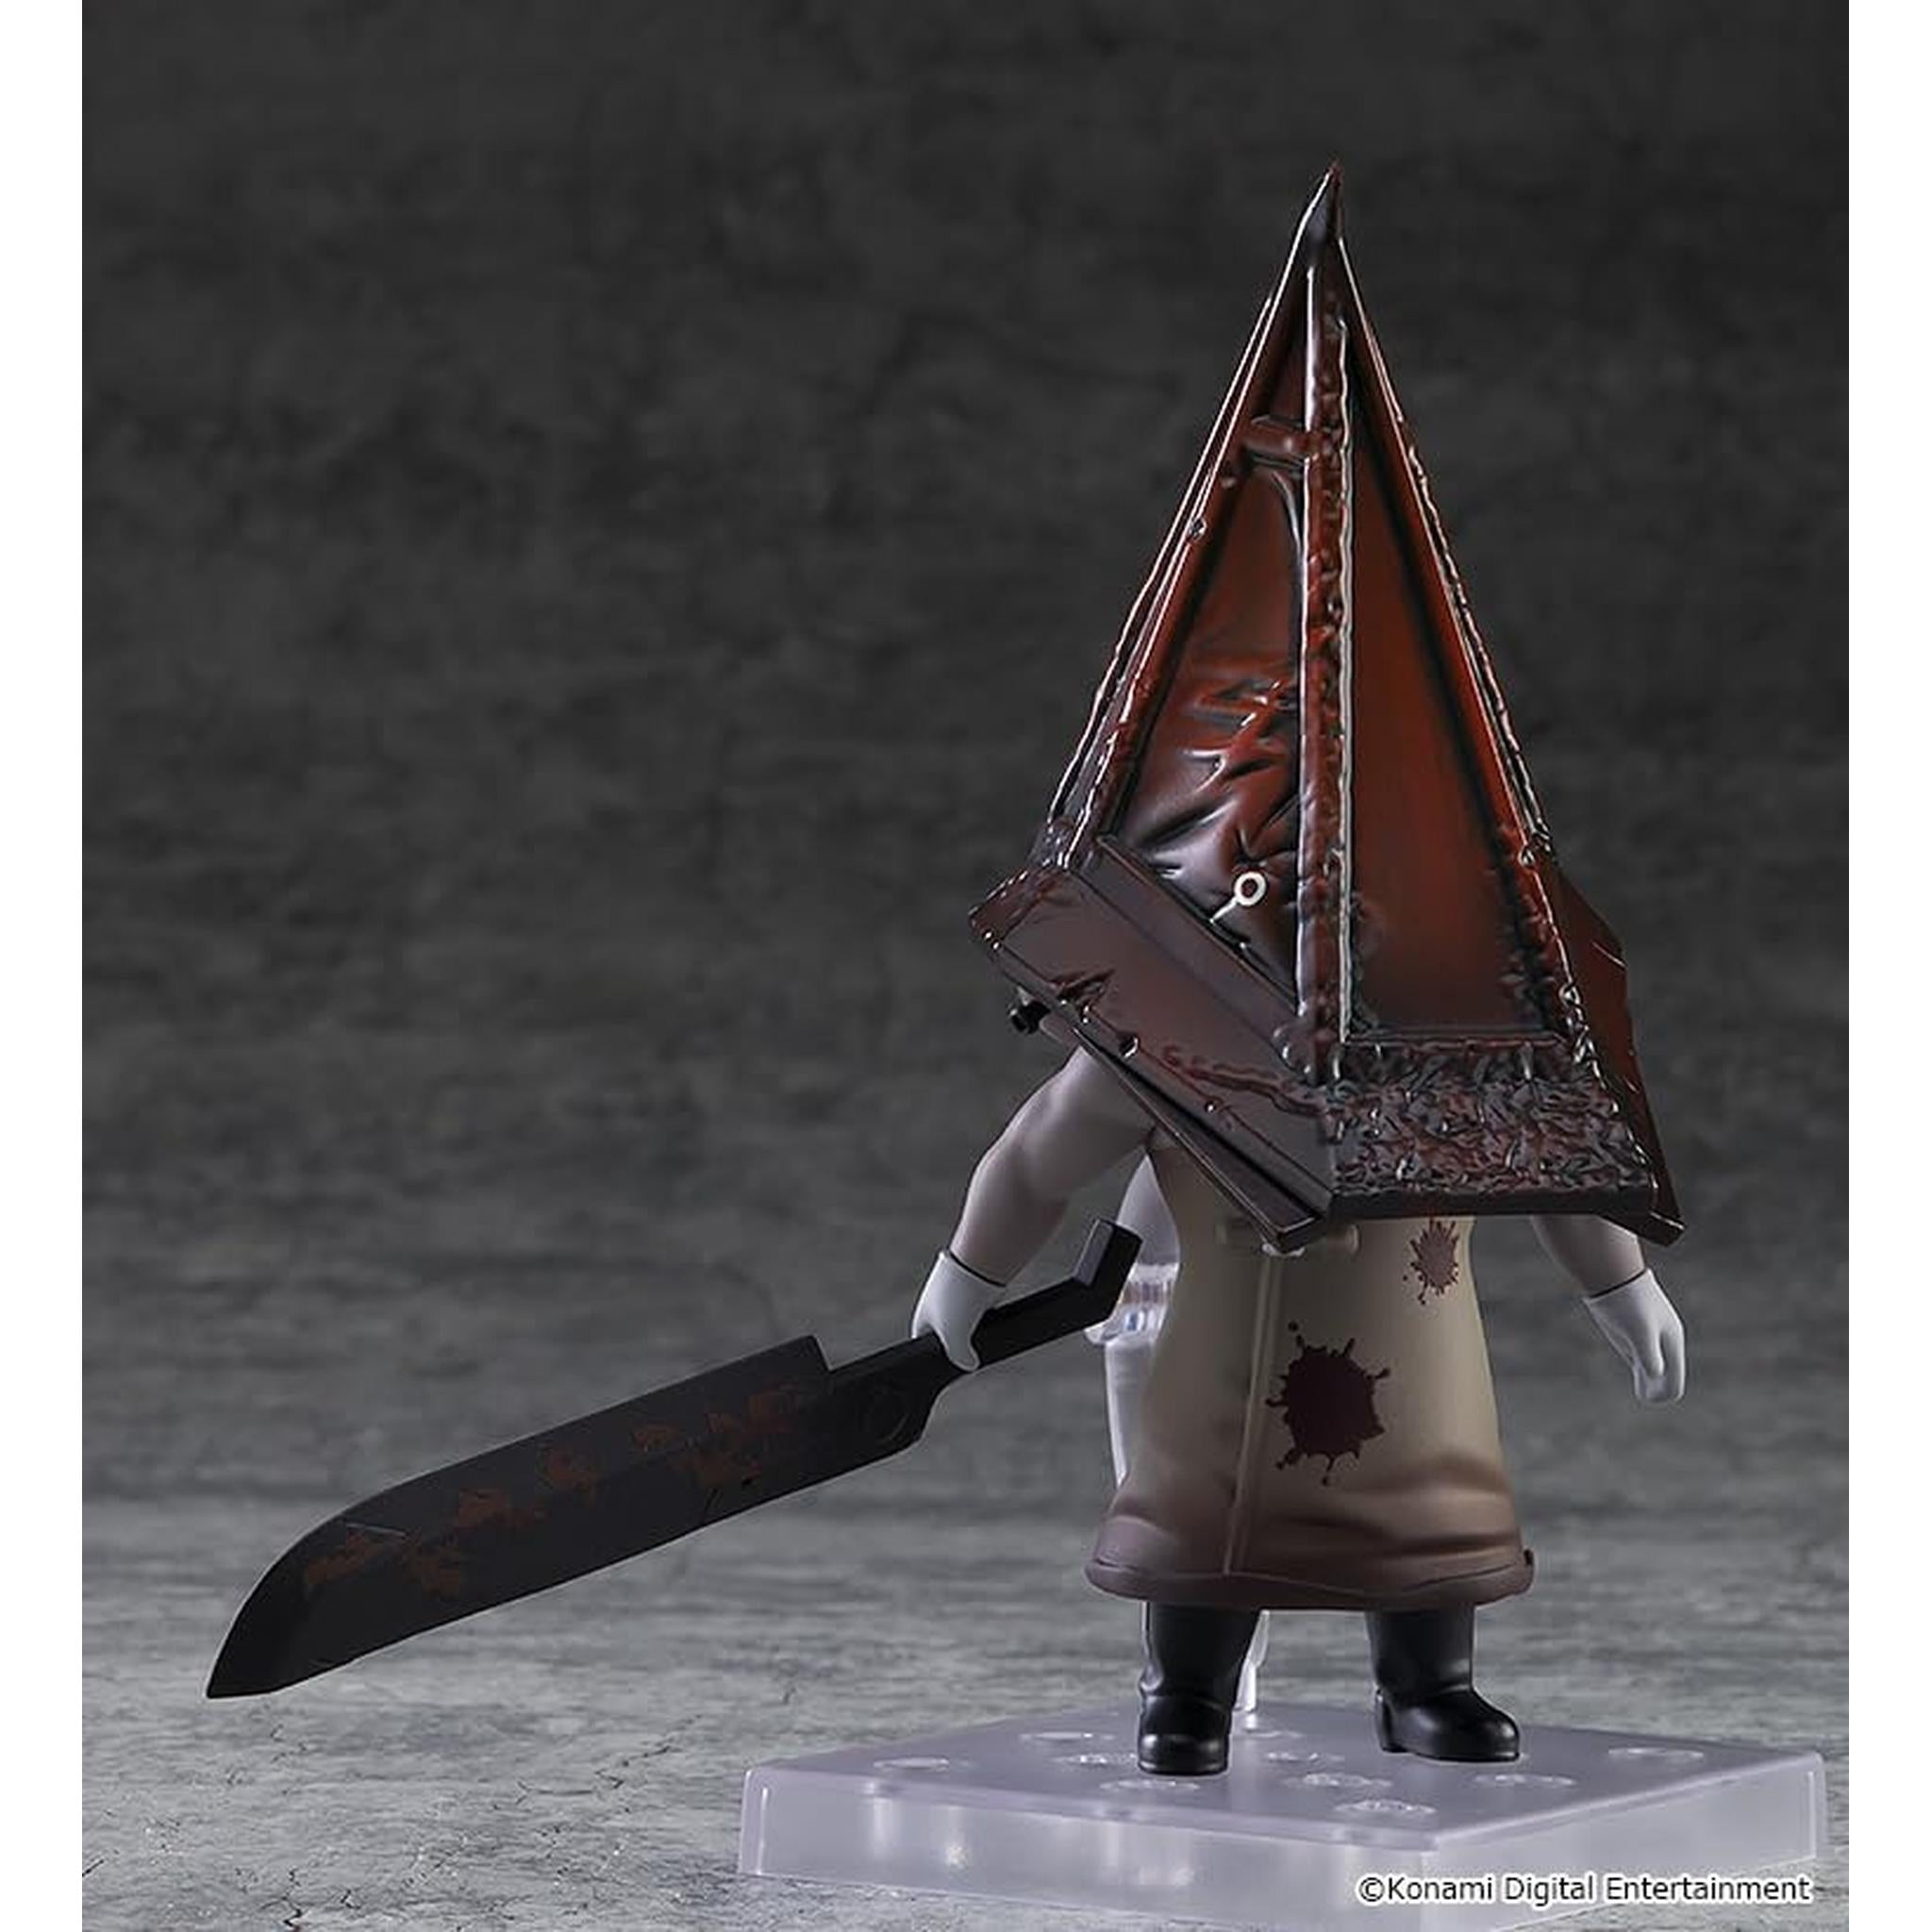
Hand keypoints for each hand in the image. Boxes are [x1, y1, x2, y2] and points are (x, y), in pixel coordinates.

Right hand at [911, 1250, 1000, 1370]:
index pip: (923, 1348)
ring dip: (973, 1336)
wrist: (979, 1266)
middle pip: (946, 1340)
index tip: (948, 1371)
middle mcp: (936, 1310)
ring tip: (983, 1343)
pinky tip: (993, 1331)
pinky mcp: (973, 1296)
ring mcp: (955, 1302)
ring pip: (965, 1329)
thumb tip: (971, 1366)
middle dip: (957, 1349)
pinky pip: (978, 1318)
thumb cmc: (958, 1298)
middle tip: (969, 1360)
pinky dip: (984, 1325)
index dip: (935, 1361)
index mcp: (922, 1320)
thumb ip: (959, 1358)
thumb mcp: (954, 1337)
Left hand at [1581, 1270, 1685, 1403]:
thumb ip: (1649, 1354)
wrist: (1610, 1276)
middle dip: (1656, 1390)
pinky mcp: (1632, 1335)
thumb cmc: (1626, 1302)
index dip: (1663, 1394)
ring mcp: (1648, 1340)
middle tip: (1644, 1394)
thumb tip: (1656, 1375)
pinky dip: (1640, 1372)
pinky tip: (1637, 1376)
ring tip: (1643, 1391)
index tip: (1646, 1395)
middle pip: (1666, 1378)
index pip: (1675, 1381)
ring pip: (1653, 1371)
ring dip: (1648, 1382)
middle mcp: (1663, 1343)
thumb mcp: (1639, 1330)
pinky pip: (1641, 1361)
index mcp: (1671, 1342)